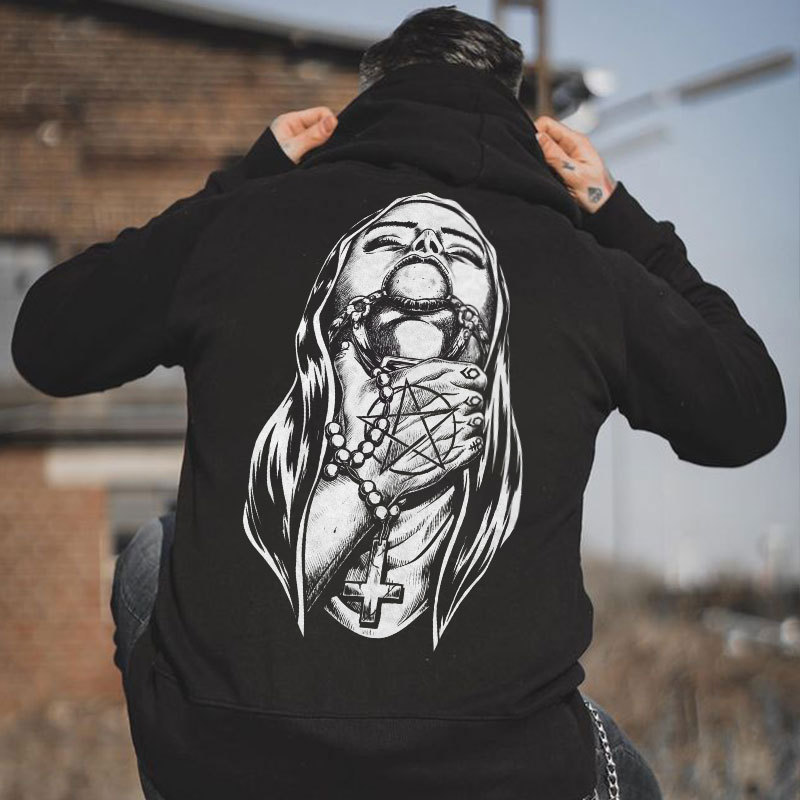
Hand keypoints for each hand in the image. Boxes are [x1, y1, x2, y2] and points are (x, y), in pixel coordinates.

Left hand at [270, 106, 337, 163]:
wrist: (257, 184)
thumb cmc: (269, 166)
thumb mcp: (293, 150)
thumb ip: (313, 136)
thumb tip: (333, 120)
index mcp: (291, 121)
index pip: (321, 113)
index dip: (329, 124)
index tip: (330, 140)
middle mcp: (296, 129)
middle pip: (322, 127)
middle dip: (327, 138)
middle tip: (321, 153)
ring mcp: (299, 143)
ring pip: (322, 141)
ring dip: (323, 150)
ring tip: (316, 161)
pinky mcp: (302, 156)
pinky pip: (318, 153)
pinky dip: (320, 158)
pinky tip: (315, 165)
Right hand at [332, 344, 485, 502]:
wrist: (361, 479)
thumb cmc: (356, 438)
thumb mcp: (351, 396)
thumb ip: (349, 367)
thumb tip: (343, 347)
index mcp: (408, 390)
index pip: (446, 372)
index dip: (463, 372)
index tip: (473, 373)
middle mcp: (426, 409)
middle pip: (462, 394)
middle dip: (472, 395)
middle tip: (476, 396)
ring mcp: (438, 435)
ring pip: (470, 420)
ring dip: (475, 418)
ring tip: (476, 417)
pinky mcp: (444, 460)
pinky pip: (469, 448)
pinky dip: (474, 444)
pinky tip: (473, 440)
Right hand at [534, 115, 616, 212]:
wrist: (604, 208)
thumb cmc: (596, 193)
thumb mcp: (574, 174)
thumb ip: (555, 155)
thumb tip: (537, 137)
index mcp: (576, 141)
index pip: (547, 124)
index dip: (535, 132)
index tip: (530, 148)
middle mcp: (570, 145)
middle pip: (544, 135)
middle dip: (535, 146)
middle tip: (537, 163)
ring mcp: (565, 155)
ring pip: (543, 148)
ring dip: (539, 158)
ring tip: (544, 172)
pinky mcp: (562, 166)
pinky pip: (546, 160)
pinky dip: (542, 166)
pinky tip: (545, 176)